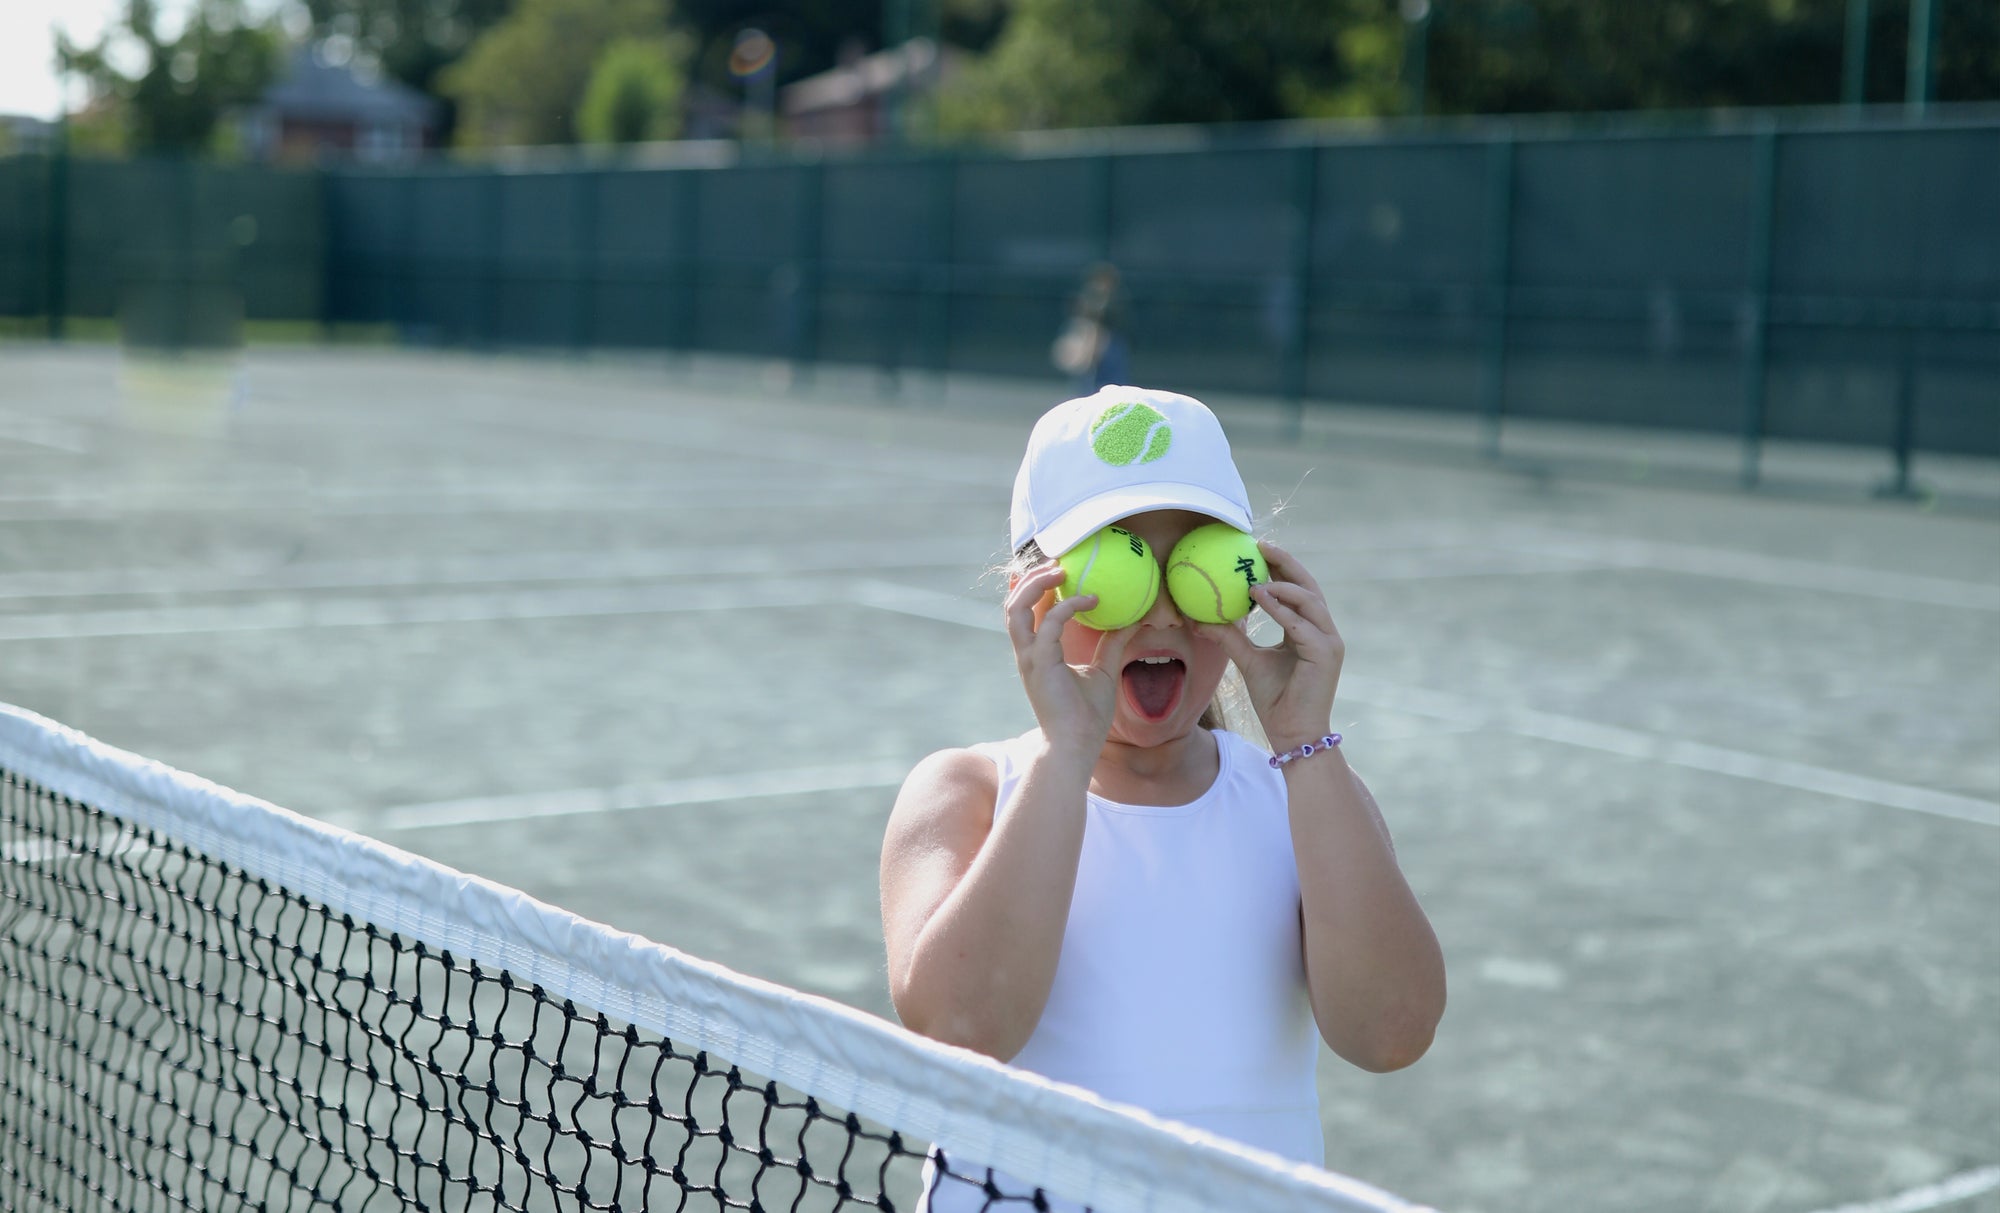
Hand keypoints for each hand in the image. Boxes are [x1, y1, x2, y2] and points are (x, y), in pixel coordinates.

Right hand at [1004, 562, 1135, 752]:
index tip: (1059, 568)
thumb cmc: (1087, 716)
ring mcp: (1029, 658)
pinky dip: (1067, 607)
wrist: (1076, 746)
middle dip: (1031, 578)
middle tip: (1059, 562)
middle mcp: (1027, 653)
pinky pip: (1048, 625)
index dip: (1035, 586)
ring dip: (1037, 584)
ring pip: (1016, 609)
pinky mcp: (1039, 665)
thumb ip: (1111, 644)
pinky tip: (1092, 600)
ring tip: (1062, 570)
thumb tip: (1132, 620)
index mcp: (1037, 654)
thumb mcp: (1103, 671)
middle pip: (1013, 603)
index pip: (1026, 611)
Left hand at [1193, 541, 1343, 749]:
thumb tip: (1199, 619)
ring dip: (1282, 586)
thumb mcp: (1248, 661)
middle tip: (1261, 545)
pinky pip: (1302, 625)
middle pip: (1309, 586)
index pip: (1298, 590)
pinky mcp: (1326, 655)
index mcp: (1309, 630)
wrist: (1293, 734)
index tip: (1258, 549)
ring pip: (1309, 601)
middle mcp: (1323, 631)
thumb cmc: (1275, 700)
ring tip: (1254, 579)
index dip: (1281, 567)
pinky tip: (1260, 599)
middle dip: (1286, 562)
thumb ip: (1230, 638)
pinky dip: (1282, 610)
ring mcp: (1329, 642)